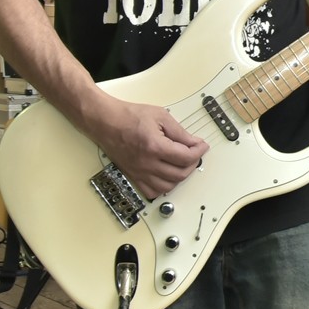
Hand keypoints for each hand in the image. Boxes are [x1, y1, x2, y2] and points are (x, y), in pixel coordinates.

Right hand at [88, 95, 210, 200]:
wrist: (105, 121)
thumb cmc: (129, 116)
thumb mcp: (160, 116)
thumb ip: (180, 132)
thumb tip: (195, 142)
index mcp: (155, 146)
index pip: (186, 157)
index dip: (199, 151)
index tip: (202, 146)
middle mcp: (146, 163)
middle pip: (180, 174)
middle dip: (193, 164)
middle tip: (195, 153)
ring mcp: (139, 172)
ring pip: (168, 186)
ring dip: (180, 177)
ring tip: (182, 164)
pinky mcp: (132, 175)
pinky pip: (151, 192)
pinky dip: (163, 187)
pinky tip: (167, 176)